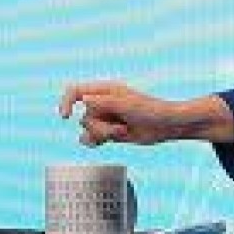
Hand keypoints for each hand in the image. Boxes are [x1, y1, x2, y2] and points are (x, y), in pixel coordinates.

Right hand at [60, 81, 232, 146]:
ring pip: (86, 130)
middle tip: (121, 127)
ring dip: (102, 135)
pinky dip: (97, 142)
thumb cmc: (153, 110)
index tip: (65, 116)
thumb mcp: (129, 105)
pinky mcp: (109, 132)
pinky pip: (92, 139)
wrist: (168, 126)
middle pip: (84, 117)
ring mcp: (105, 118)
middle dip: (100, 127)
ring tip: (122, 132)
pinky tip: (111, 140)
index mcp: (105, 90)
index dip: (66, 102)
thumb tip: (84, 100)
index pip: (76, 91)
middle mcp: (102, 103)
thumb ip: (106, 102)